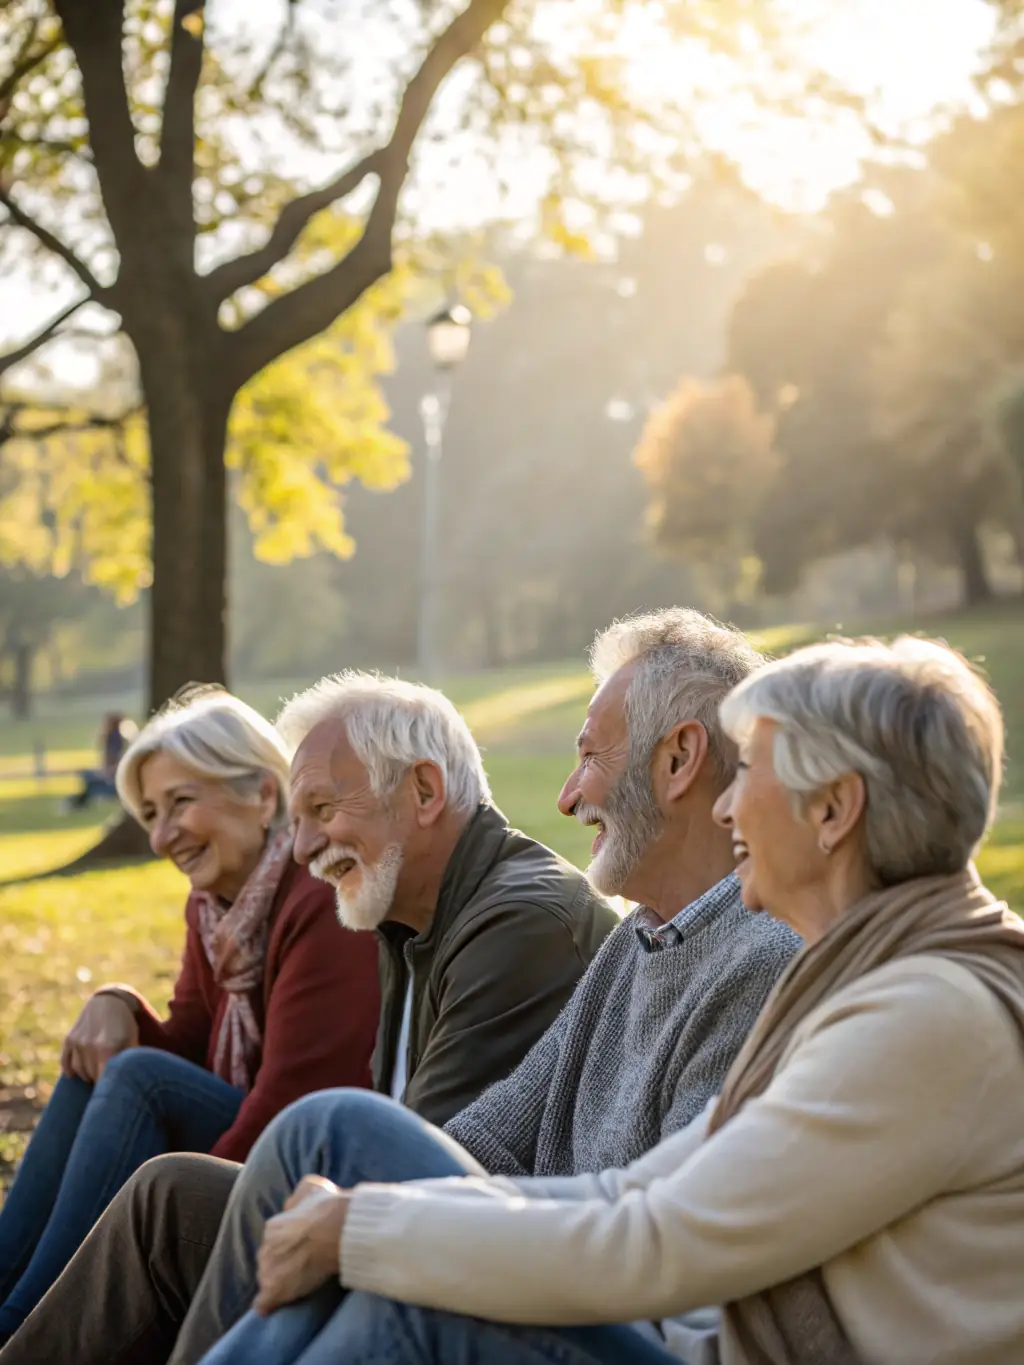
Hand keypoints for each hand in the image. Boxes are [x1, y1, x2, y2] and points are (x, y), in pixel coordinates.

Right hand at [61, 993, 138, 1083]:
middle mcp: (90, 1045)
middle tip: (109, 1082)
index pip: (104, 1079)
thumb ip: (128, 1061)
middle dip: (100, 1081)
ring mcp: (77, 1042)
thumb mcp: (132, 1040)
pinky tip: (76, 1075)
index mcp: (108, 1047)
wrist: (110, 1000)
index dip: (108, 1087)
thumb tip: (129, 1082)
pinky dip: (71, 1070)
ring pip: (79, 1072)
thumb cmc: (126, 1024)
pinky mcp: (69, 1039)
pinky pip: (66, 1062)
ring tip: (98, 1073)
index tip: (113, 1091)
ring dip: (87, 1075)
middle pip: (92, 1077)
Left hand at [255, 1176, 349, 1315]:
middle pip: (269, 1261)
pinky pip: (263, 1303)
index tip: (302, 1248)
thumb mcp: (310, 1187)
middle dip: (281, 1264)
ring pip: (266, 1280)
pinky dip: (267, 1306)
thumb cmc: (326, 1208)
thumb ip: (297, 1197)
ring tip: (295, 1285)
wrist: (335, 1230)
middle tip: (301, 1265)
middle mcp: (265, 1248)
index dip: (288, 1247)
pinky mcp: (274, 1290)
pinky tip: (272, 1308)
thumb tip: (291, 1205)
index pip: (274, 1241)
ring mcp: (267, 1271)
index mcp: (273, 1227)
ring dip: (277, 1283)